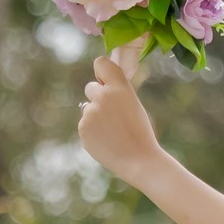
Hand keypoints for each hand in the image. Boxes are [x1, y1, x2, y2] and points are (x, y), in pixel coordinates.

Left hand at [77, 47, 165, 189]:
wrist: (139, 160)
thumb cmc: (140, 131)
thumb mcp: (133, 103)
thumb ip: (116, 92)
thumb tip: (99, 85)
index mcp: (119, 87)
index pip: (100, 63)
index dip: (102, 72)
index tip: (106, 81)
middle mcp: (102, 97)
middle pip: (90, 87)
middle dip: (98, 97)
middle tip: (114, 113)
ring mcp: (90, 113)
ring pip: (87, 108)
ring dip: (96, 115)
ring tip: (113, 130)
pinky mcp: (83, 128)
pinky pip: (85, 123)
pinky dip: (93, 130)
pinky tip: (107, 139)